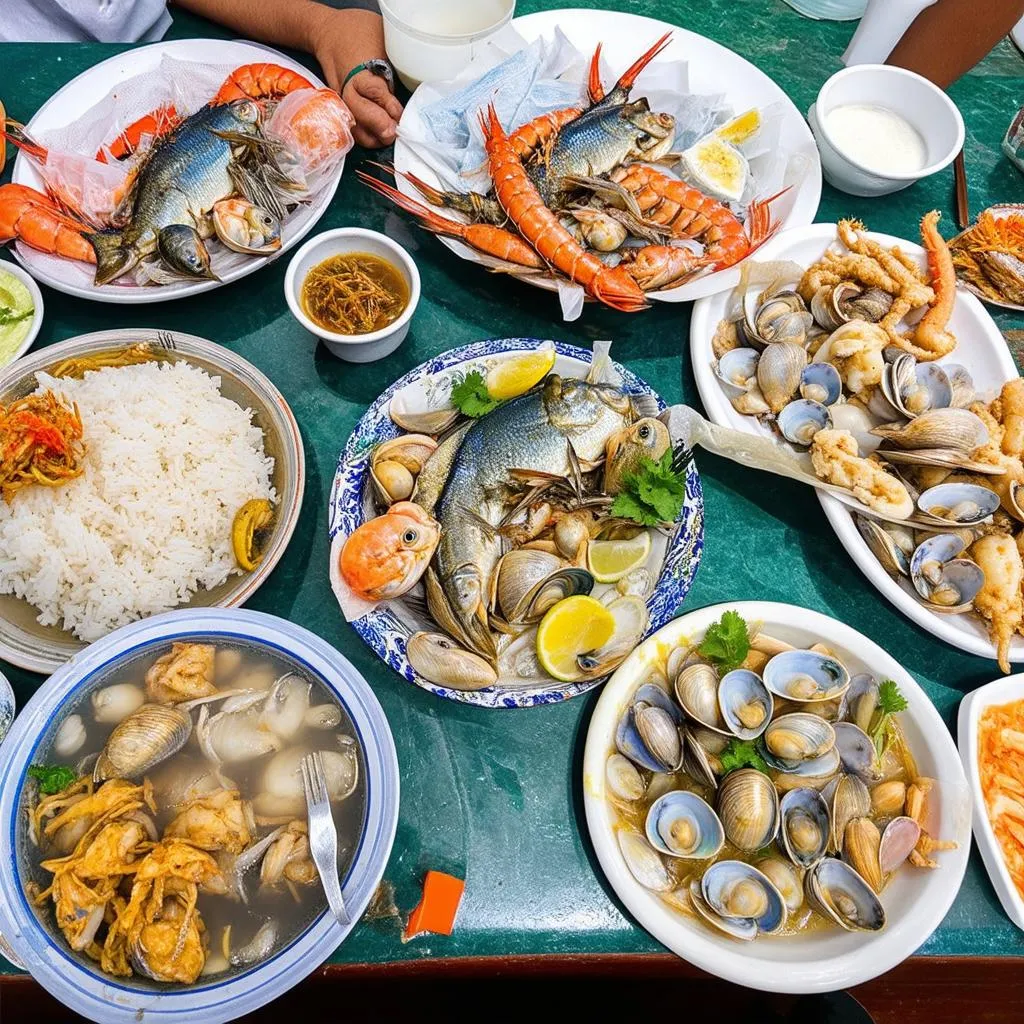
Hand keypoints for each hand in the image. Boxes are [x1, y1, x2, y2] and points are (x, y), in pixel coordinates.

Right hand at [309, 8, 403, 148]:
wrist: (327, 31)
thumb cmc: (359, 31)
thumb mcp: (382, 37)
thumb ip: (393, 61)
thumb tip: (409, 87)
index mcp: (359, 66)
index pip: (374, 90)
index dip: (388, 105)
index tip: (400, 115)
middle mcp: (346, 84)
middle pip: (358, 111)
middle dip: (378, 125)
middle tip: (393, 131)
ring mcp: (340, 96)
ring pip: (352, 123)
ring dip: (370, 136)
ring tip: (387, 137)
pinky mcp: (338, 104)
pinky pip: (349, 125)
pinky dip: (363, 134)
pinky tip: (376, 138)